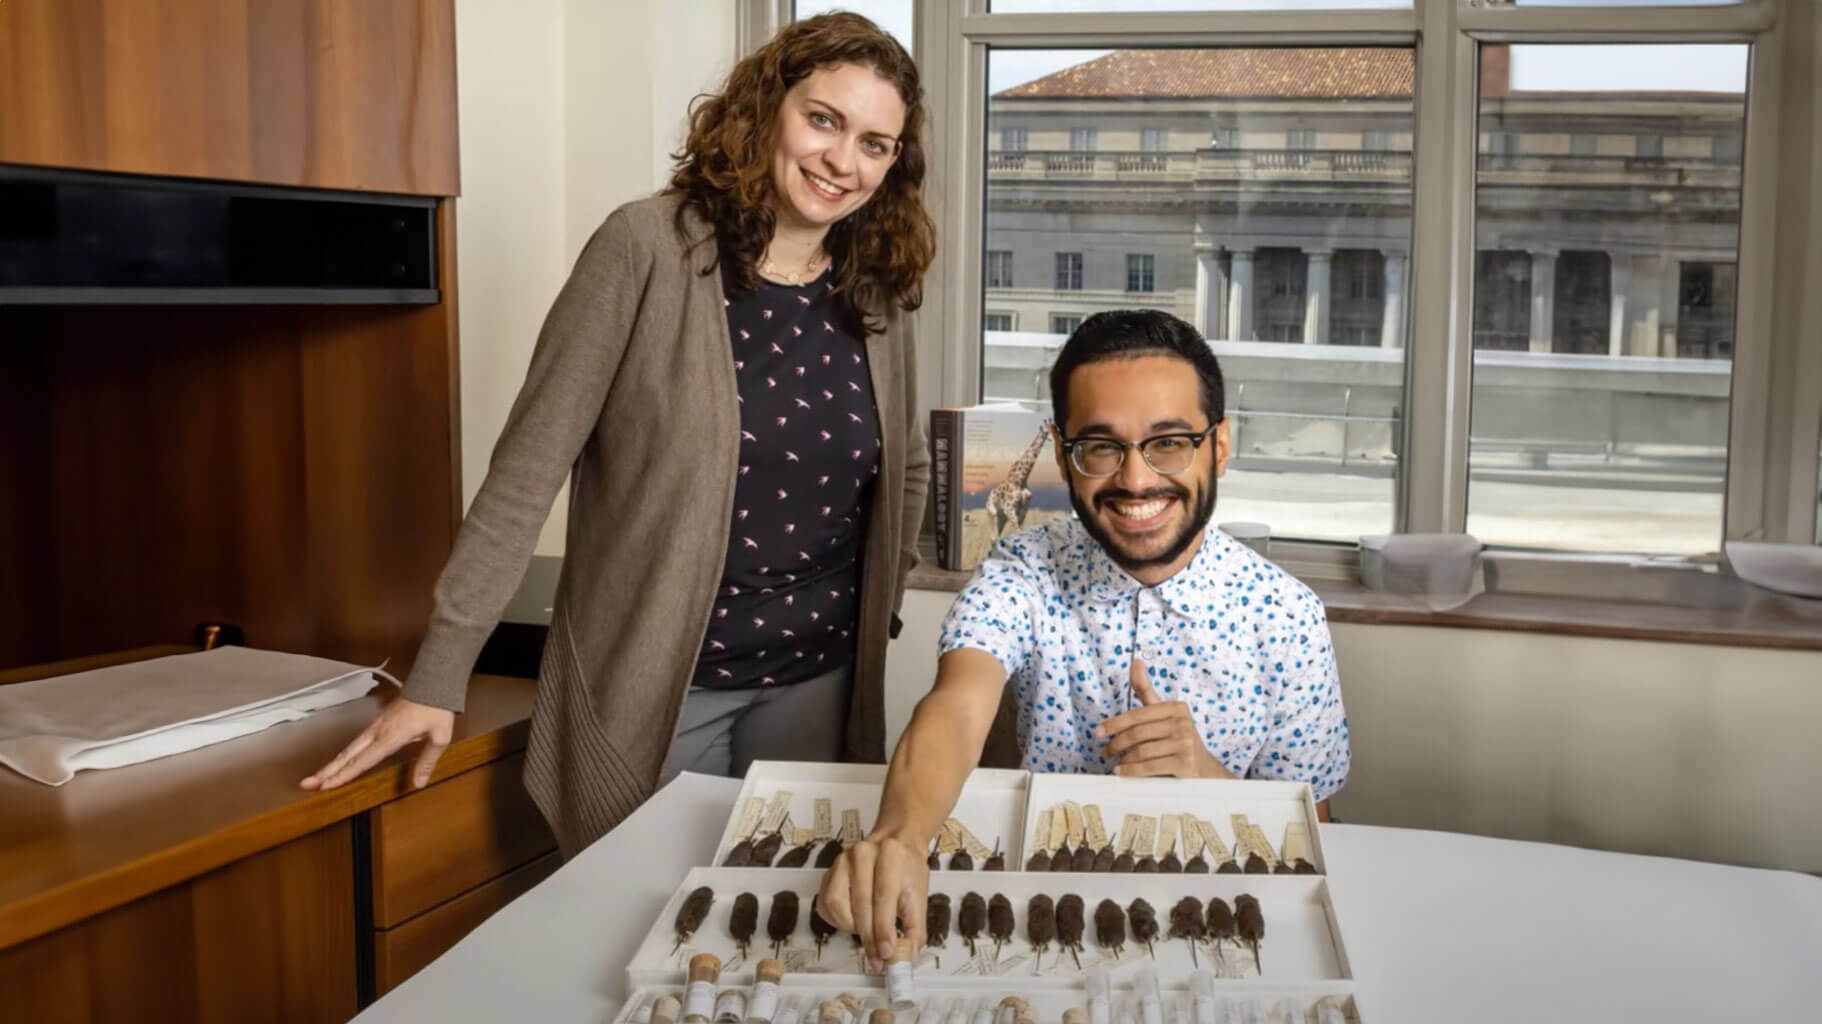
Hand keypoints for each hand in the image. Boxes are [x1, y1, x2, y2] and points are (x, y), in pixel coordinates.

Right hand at [300, 697, 454, 791]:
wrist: (433, 681)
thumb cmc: (436, 708)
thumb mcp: (440, 736)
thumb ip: (427, 761)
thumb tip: (419, 783)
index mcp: (390, 736)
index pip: (362, 761)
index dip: (343, 775)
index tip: (325, 786)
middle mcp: (377, 732)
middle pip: (347, 755)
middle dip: (326, 771)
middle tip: (306, 784)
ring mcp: (375, 726)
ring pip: (349, 749)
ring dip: (332, 764)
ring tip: (317, 778)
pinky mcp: (378, 722)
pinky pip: (356, 742)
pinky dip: (344, 755)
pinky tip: (339, 763)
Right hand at [815, 830, 927, 967]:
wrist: (895, 843)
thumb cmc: (906, 870)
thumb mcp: (919, 896)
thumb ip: (915, 929)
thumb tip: (907, 958)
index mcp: (890, 854)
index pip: (884, 895)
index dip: (883, 928)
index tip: (886, 952)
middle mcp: (862, 853)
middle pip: (860, 903)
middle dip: (869, 937)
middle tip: (877, 959)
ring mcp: (841, 861)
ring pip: (837, 904)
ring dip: (852, 928)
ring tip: (868, 934)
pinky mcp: (828, 872)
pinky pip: (825, 905)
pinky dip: (838, 922)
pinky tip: (854, 923)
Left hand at [1094, 657, 1232, 778]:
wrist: (1204, 769)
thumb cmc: (1178, 739)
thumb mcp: (1164, 713)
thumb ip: (1146, 690)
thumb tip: (1135, 662)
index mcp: (1176, 708)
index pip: (1137, 715)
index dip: (1114, 723)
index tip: (1098, 732)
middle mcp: (1183, 723)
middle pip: (1138, 734)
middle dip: (1116, 744)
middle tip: (1105, 753)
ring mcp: (1185, 743)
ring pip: (1142, 751)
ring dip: (1123, 760)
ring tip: (1115, 764)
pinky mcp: (1185, 763)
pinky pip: (1150, 766)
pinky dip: (1132, 771)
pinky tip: (1123, 772)